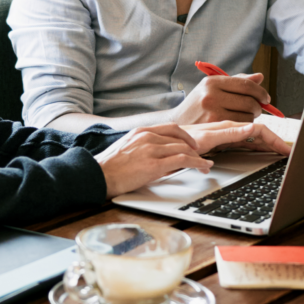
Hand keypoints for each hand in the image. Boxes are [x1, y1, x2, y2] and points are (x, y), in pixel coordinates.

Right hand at [94, 124, 211, 197]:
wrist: (98, 175)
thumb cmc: (110, 167)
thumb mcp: (128, 148)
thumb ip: (146, 147)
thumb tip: (164, 156)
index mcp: (141, 131)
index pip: (171, 128)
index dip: (186, 136)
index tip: (193, 143)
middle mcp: (148, 137)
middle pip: (180, 138)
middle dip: (195, 147)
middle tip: (202, 155)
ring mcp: (152, 150)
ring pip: (184, 148)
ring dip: (199, 157)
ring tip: (206, 164)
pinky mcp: (154, 164)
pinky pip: (183, 160)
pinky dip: (197, 163)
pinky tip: (203, 167)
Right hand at [171, 73, 269, 123]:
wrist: (177, 121)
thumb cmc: (198, 104)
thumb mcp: (213, 88)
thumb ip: (236, 82)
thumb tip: (259, 77)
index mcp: (212, 82)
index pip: (245, 84)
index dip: (260, 91)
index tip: (265, 98)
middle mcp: (211, 94)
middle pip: (249, 101)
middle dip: (258, 106)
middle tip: (257, 109)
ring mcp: (212, 111)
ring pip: (246, 115)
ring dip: (251, 117)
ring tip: (244, 116)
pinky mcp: (214, 126)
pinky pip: (240, 126)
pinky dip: (244, 126)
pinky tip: (238, 124)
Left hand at [183, 121, 292, 155]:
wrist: (170, 140)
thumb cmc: (184, 139)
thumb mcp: (207, 138)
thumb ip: (230, 132)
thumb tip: (253, 127)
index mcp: (230, 126)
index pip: (259, 130)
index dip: (274, 139)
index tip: (286, 149)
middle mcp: (230, 128)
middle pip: (260, 133)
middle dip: (276, 141)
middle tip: (289, 153)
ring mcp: (227, 133)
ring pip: (254, 137)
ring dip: (269, 142)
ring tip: (282, 151)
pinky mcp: (223, 139)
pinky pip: (245, 141)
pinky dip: (257, 145)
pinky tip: (262, 149)